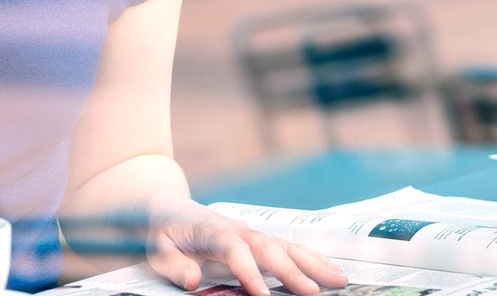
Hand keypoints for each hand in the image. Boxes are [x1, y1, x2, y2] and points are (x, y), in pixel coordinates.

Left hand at [146, 195, 346, 295]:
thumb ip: (175, 266)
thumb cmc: (164, 234)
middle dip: (292, 270)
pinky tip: (328, 272)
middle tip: (313, 293)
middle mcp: (238, 230)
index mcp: (213, 232)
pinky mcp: (258, 241)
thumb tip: (192, 281)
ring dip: (312, 263)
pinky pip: (288, 248)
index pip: (236, 251)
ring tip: (338, 280)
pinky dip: (309, 259)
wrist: (168, 209)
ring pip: (286, 246)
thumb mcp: (158, 250)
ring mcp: (251, 234)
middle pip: (269, 248)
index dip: (249, 273)